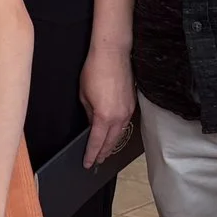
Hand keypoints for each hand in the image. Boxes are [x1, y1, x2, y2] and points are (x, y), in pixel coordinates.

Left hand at [80, 43, 135, 166]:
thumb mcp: (84, 95)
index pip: (97, 142)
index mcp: (104, 117)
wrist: (112, 54)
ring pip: (120, 133)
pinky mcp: (133, 103)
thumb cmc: (95, 71)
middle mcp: (119, 116)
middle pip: (111, 142)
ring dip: (112, 143)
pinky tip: (114, 133)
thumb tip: (92, 124)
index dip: (91, 154)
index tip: (87, 163)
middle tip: (97, 161)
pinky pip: (125, 123)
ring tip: (105, 151)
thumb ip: (89, 114)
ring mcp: (128, 110)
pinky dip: (119, 131)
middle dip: (103, 153)